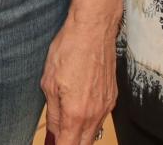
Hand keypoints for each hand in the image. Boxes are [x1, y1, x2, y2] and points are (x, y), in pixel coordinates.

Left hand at [41, 7, 117, 144]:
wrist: (93, 28)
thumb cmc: (69, 50)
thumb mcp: (49, 83)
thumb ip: (52, 113)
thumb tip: (53, 133)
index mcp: (76, 113)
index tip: (52, 144)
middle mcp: (95, 114)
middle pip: (84, 144)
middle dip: (70, 144)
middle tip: (57, 138)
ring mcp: (106, 106)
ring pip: (93, 132)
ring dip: (80, 135)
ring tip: (65, 126)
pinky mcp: (112, 96)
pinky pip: (101, 118)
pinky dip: (89, 121)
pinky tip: (79, 111)